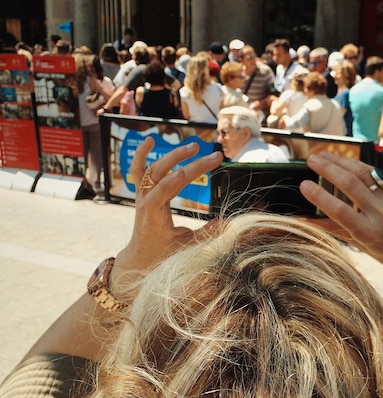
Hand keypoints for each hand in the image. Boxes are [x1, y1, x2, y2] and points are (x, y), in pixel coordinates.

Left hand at [114, 137, 222, 279]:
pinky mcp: (143, 193)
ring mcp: (142, 195)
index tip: (185, 170)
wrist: (141, 258)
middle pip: (161, 174)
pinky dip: (143, 154)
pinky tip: (150, 139)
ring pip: (153, 168)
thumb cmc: (164, 255)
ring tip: (194, 146)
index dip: (171, 181)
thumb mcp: (187, 247)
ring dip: (173, 155)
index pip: (162, 192)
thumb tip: (228, 221)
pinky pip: (138, 170)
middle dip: (185, 162)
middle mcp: (145, 201)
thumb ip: (207, 234)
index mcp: (153, 215)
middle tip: (211, 154)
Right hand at [300, 153, 382, 294]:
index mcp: (369, 234)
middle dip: (327, 168)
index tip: (303, 185)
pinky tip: (345, 162)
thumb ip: (336, 231)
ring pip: (363, 172)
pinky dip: (357, 166)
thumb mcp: (362, 247)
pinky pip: (376, 173)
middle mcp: (381, 214)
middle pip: (349, 184)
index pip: (339, 211)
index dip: (319, 197)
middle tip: (310, 159)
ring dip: (340, 161)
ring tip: (323, 155)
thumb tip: (308, 221)